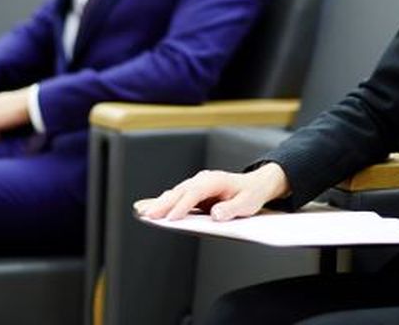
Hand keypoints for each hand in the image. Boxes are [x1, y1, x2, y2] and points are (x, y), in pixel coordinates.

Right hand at [136, 162, 290, 221]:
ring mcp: (196, 184)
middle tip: (148, 216)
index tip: (171, 218)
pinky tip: (149, 208)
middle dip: (163, 204)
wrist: (255, 184)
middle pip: (179, 192)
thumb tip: (216, 215)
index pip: (194, 193)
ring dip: (159, 203)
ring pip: (175, 193)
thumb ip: (231, 209)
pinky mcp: (194, 192)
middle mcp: (202, 180)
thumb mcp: (247, 203)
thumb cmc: (250, 194)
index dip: (182, 206)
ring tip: (143, 213)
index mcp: (215, 180)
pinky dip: (162, 202)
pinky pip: (176, 197)